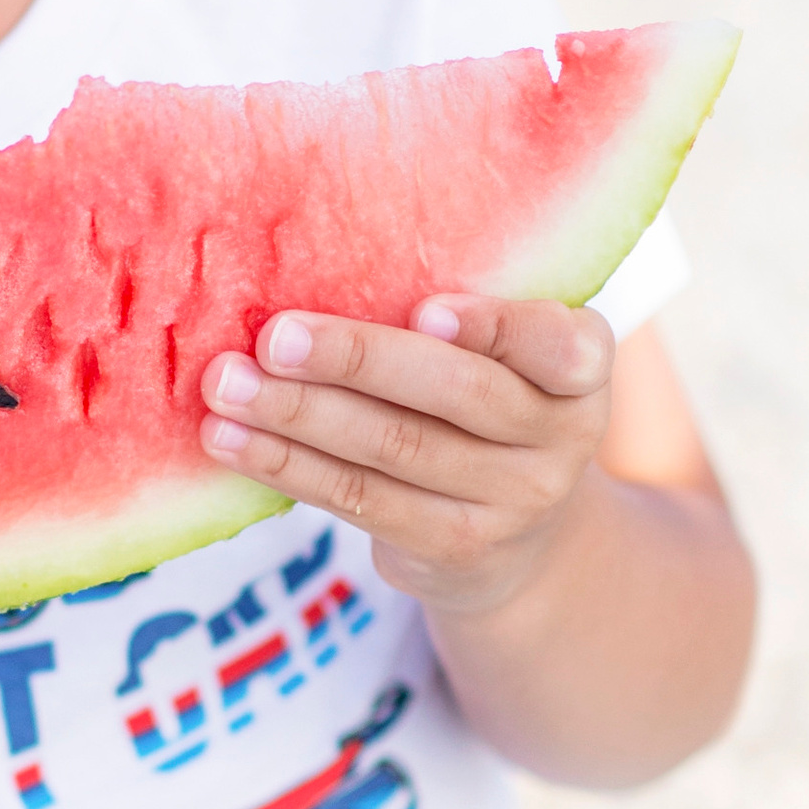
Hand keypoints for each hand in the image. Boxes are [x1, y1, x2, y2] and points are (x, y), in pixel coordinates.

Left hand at [200, 297, 614, 618]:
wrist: (520, 539)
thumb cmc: (487, 406)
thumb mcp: (504, 357)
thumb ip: (451, 319)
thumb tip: (315, 261)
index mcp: (581, 369)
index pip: (559, 345)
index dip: (497, 327)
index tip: (427, 310)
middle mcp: (561, 439)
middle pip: (457, 393)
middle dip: (357, 359)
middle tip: (275, 336)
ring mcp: (512, 502)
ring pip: (394, 447)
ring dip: (298, 413)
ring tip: (227, 384)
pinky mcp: (453, 548)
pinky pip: (358, 498)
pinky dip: (287, 464)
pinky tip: (231, 439)